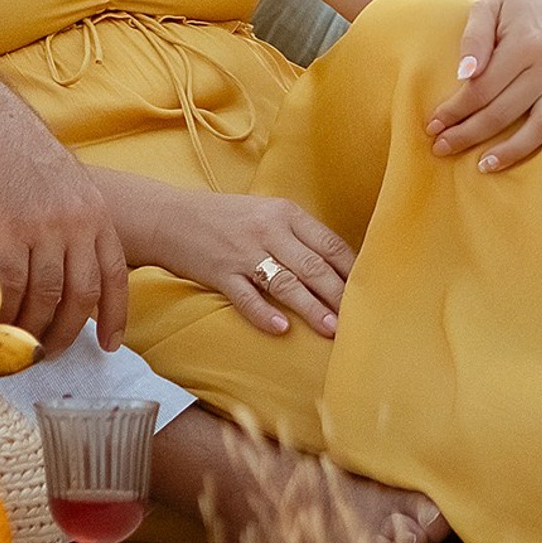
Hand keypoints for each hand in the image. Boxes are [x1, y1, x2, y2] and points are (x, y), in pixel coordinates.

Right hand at [0, 109, 127, 356]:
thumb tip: (77, 270)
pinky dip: (8, 307)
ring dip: (35, 326)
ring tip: (25, 340)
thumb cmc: (24, 156)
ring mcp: (43, 227)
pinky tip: (1, 317)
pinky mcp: (7, 229)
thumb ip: (78, 225)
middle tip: (52, 350)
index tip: (108, 343)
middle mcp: (77, 223)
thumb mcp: (70, 187)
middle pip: (81, 294)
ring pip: (46, 295)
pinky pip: (13, 283)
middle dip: (68, 331)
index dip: (115, 315)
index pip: (115, 276)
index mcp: (97, 215)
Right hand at [132, 188, 353, 338]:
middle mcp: (267, 229)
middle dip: (339, 296)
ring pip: (286, 283)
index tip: (373, 295)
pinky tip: (281, 328)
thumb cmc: (223, 219)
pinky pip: (246, 296)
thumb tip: (338, 269)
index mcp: (284, 213)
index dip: (354, 272)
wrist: (168, 217)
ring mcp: (243, 252)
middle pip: (314, 266)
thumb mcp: (264, 214)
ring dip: (311, 308)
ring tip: (332, 330)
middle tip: (361, 321)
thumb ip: (298, 236)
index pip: (331, 244)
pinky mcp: (220, 272)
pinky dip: (264, 313)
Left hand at [426, 0, 541, 170]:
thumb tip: (464, 75)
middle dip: (470, 133)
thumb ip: (474, 38)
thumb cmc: (507, 1)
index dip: (455, 110)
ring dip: (514, 150)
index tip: (432, 125)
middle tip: (441, 148)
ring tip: (484, 166)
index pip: (484, 89)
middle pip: (506, 111)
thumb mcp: (485, 6)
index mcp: (526, 44)